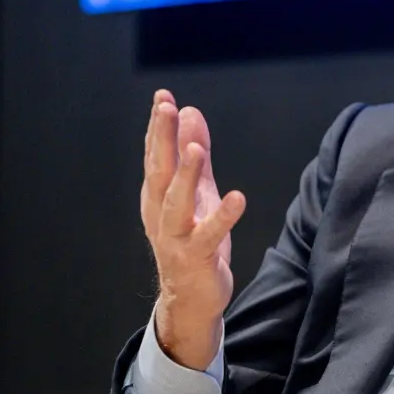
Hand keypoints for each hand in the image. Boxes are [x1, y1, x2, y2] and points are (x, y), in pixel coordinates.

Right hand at [141, 89, 245, 369]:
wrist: (190, 298)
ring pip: (176, 203)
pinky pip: (209, 235)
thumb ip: (194, 154)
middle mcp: (160, 213)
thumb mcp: (196, 191)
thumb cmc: (192, 240)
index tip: (163, 96)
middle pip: (159, 171)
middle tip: (166, 108)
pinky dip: (222, 217)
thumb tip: (190, 113)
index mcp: (157, 196)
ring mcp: (176, 237)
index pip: (155, 155)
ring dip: (185, 175)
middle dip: (161, 139)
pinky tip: (238, 198)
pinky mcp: (197, 257)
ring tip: (194, 149)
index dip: (158, 126)